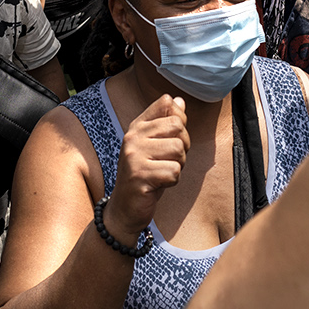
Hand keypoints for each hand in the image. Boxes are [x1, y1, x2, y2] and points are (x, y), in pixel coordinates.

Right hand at [106, 94, 188, 237]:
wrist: (125, 208)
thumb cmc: (146, 174)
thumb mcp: (155, 145)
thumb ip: (166, 122)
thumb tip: (178, 100)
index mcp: (137, 126)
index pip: (167, 104)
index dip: (180, 122)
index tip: (169, 139)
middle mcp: (132, 137)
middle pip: (178, 127)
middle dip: (182, 147)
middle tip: (167, 161)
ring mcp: (133, 156)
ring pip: (179, 150)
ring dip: (178, 165)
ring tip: (162, 173)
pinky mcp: (139, 176)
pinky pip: (174, 172)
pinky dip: (172, 181)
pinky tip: (158, 185)